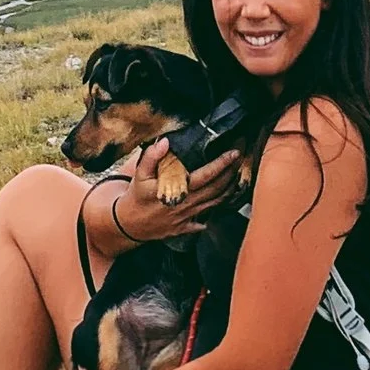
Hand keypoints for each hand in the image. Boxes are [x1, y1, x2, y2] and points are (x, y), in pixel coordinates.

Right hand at [106, 140, 241, 245]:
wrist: (128, 225)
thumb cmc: (136, 197)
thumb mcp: (140, 174)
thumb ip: (151, 157)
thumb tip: (165, 142)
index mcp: (179, 191)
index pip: (206, 176)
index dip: (222, 164)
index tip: (233, 153)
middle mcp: (187, 205)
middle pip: (216, 190)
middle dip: (231, 174)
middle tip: (242, 161)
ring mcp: (188, 218)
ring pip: (215, 204)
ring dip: (229, 190)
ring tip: (239, 176)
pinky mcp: (186, 228)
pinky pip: (205, 221)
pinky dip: (216, 212)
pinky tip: (225, 201)